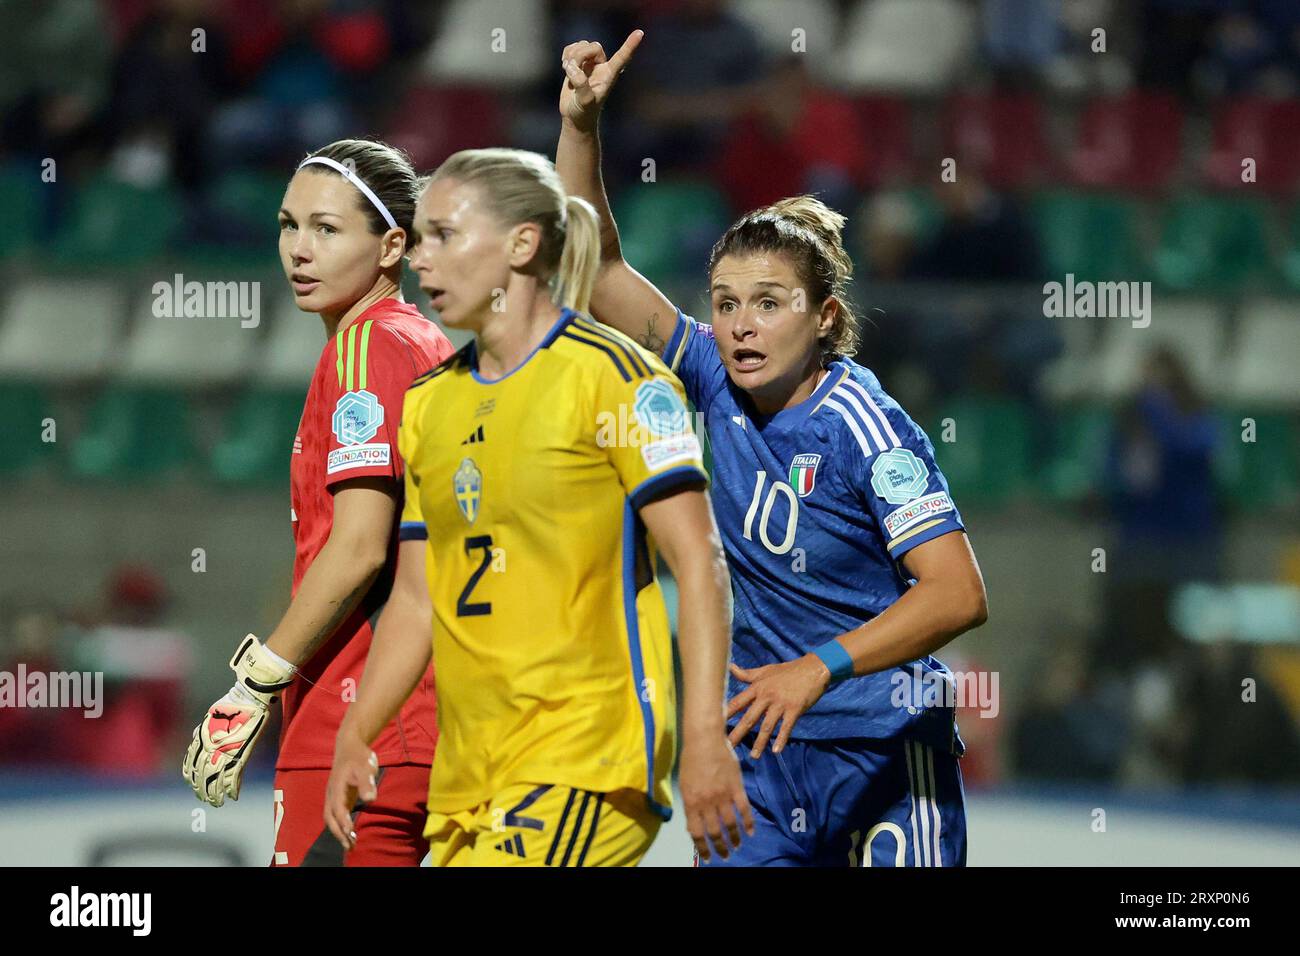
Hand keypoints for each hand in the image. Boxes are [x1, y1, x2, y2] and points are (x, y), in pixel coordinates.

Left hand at [182, 635, 294, 806]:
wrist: (248, 697)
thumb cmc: (232, 703)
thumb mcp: (211, 714)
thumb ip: (204, 727)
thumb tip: (196, 733)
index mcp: (202, 738)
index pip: (190, 763)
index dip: (190, 776)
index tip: (191, 784)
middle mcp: (210, 747)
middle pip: (201, 775)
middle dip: (202, 789)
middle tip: (204, 799)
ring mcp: (225, 751)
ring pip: (215, 779)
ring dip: (215, 793)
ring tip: (216, 802)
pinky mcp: (241, 753)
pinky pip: (234, 776)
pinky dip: (233, 788)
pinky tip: (233, 797)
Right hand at [324, 731, 378, 851]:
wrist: (349, 746)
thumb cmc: (359, 756)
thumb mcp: (366, 766)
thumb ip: (367, 783)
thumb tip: (370, 799)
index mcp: (337, 787)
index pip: (338, 808)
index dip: (343, 821)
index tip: (350, 832)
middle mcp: (332, 794)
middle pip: (330, 818)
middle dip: (339, 833)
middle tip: (351, 846)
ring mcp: (333, 796)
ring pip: (331, 819)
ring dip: (339, 832)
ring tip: (350, 845)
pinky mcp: (338, 798)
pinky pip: (336, 816)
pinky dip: (341, 826)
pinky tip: (350, 834)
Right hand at [558, 30, 643, 131]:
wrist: (575, 116)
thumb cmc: (584, 112)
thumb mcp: (585, 102)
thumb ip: (581, 84)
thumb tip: (573, 68)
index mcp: (609, 75)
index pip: (622, 58)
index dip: (630, 45)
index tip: (640, 33)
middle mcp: (601, 66)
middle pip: (593, 46)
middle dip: (580, 55)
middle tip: (571, 69)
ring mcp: (589, 63)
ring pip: (582, 45)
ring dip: (571, 55)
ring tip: (568, 70)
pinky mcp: (577, 63)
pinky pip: (572, 48)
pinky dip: (566, 54)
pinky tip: (565, 65)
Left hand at [679, 731, 752, 862]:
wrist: (704, 739)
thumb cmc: (691, 760)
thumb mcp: (685, 785)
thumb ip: (691, 805)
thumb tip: (695, 824)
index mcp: (691, 802)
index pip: (697, 832)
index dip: (702, 847)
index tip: (707, 857)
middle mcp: (707, 802)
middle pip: (715, 832)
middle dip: (720, 847)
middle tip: (725, 855)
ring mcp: (723, 795)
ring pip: (730, 824)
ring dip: (734, 839)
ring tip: (737, 846)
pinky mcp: (736, 787)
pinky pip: (744, 810)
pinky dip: (748, 823)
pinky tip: (750, 832)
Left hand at [727, 656, 832, 757]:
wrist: (814, 668)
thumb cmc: (788, 670)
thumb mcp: (766, 670)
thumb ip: (747, 673)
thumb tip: (730, 667)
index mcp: (758, 687)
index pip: (738, 702)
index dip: (726, 714)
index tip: (714, 724)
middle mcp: (767, 696)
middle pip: (749, 718)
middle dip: (738, 733)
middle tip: (727, 747)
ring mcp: (781, 704)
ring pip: (767, 726)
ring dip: (760, 742)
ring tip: (754, 756)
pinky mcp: (795, 709)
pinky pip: (786, 727)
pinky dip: (781, 739)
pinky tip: (776, 750)